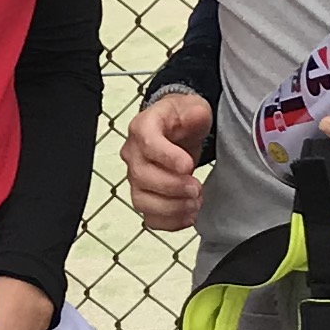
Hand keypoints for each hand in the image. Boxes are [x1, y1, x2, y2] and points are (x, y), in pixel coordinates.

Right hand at [124, 89, 213, 232]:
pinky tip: (189, 216)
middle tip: (196, 187)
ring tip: (195, 203)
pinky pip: (150, 217)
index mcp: (143, 127)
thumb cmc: (181, 118)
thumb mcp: (192, 106)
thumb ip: (195, 112)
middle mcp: (134, 154)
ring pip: (141, 200)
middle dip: (172, 186)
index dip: (166, 157)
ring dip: (171, 207)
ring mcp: (136, 178)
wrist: (178, 129)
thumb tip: (195, 116)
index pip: (147, 143)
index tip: (188, 166)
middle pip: (142, 176)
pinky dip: (170, 222)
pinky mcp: (145, 196)